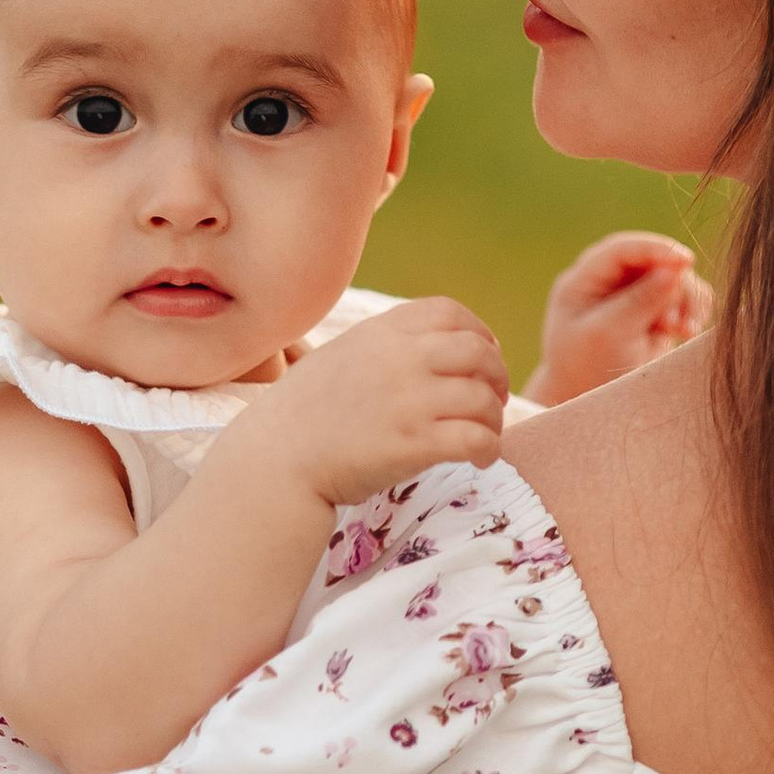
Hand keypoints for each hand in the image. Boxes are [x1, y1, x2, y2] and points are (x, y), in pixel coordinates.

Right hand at [232, 295, 510, 510]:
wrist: (275, 461)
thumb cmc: (303, 416)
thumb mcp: (340, 356)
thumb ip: (382, 345)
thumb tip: (423, 345)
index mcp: (381, 333)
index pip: (451, 313)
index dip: (480, 334)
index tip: (484, 358)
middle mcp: (399, 359)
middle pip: (479, 352)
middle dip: (497, 377)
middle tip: (492, 402)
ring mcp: (408, 401)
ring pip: (484, 399)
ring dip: (494, 419)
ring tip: (484, 436)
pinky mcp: (414, 444)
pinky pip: (478, 439)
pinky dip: (490, 449)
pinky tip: (480, 460)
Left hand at [525, 232, 711, 406]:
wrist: (590, 403)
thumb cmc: (586, 370)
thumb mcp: (606, 335)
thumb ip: (638, 301)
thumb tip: (674, 271)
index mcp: (584, 280)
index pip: (621, 249)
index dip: (654, 249)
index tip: (685, 261)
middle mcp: (610, 280)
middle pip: (654, 260)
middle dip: (674, 286)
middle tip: (675, 324)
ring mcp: (634, 294)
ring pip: (675, 277)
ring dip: (686, 301)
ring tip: (683, 332)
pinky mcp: (656, 312)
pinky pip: (685, 296)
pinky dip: (693, 309)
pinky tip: (689, 332)